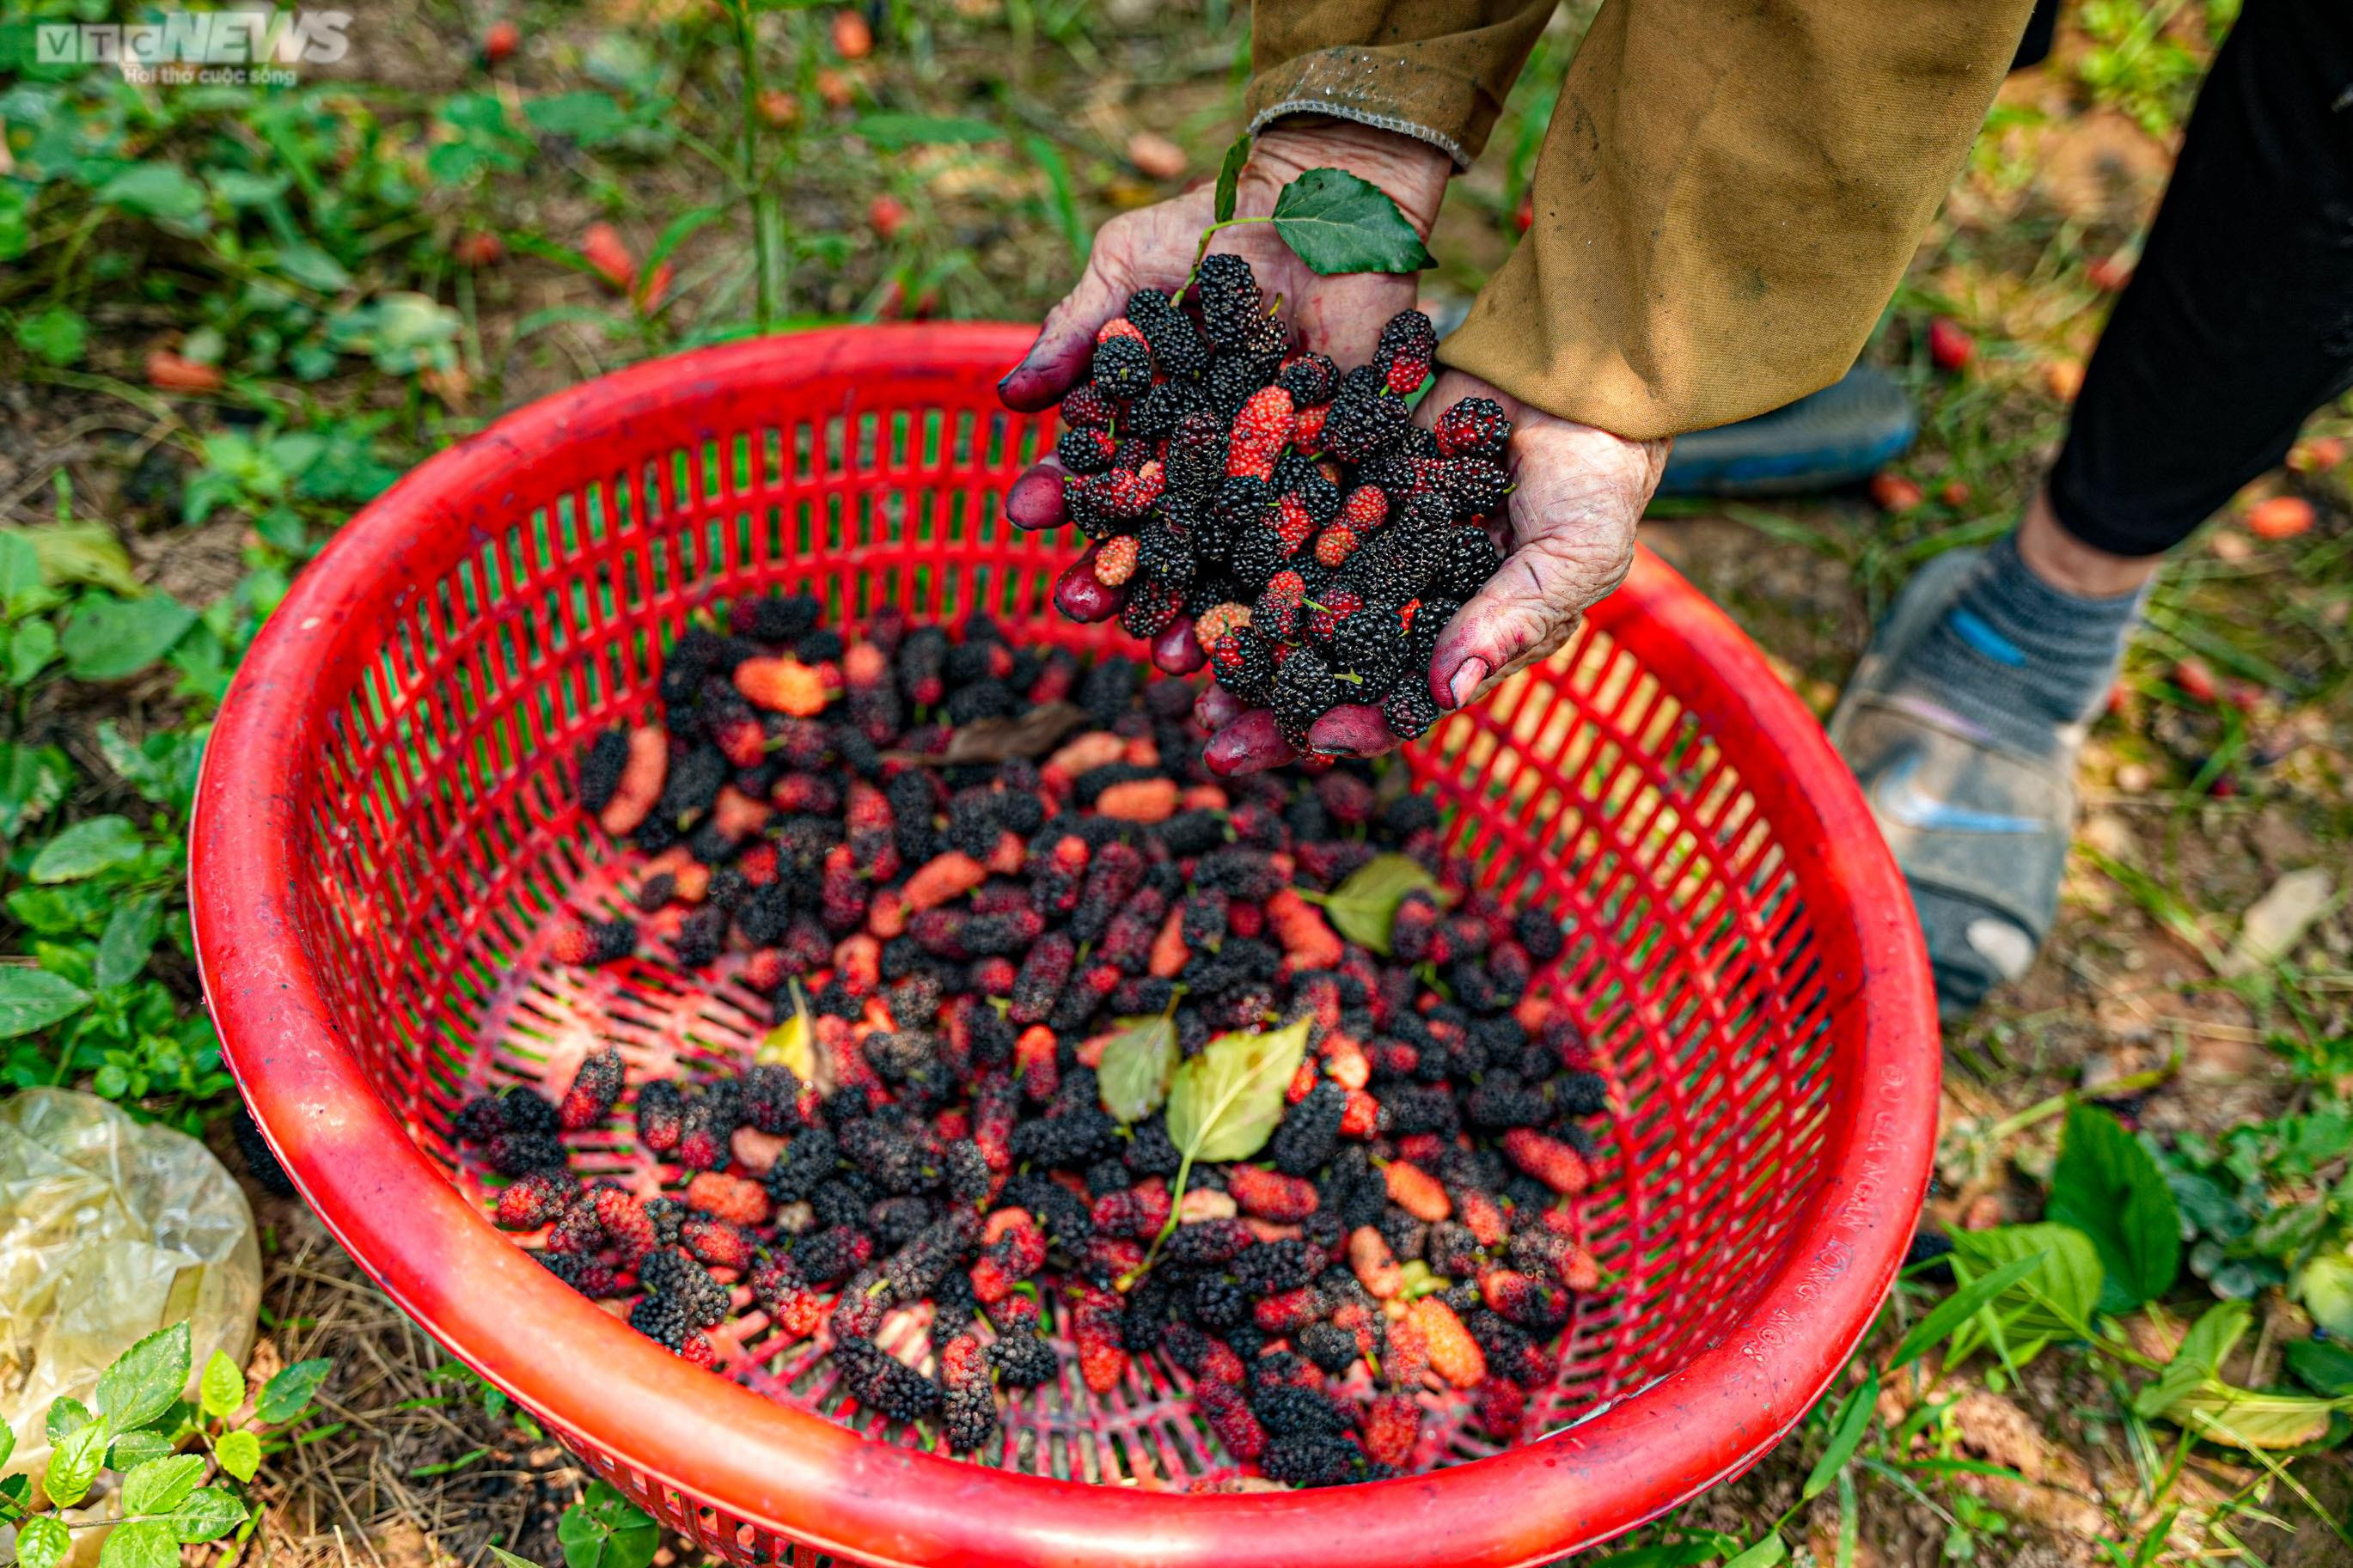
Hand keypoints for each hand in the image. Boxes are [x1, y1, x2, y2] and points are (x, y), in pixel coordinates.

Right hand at [996, 120, 1451, 654]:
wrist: (1324, 198)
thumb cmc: (1215, 225)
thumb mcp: (1129, 267)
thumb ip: (1077, 333)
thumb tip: (1006, 399)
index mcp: (1150, 422)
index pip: (1101, 472)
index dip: (1064, 497)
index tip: (1025, 517)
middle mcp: (1206, 459)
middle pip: (1157, 532)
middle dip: (1120, 578)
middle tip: (1082, 612)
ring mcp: (1272, 470)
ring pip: (1228, 551)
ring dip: (1198, 606)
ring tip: (1171, 656)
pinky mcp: (1343, 469)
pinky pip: (1317, 533)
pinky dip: (1296, 579)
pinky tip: (1270, 618)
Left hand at [1200, 371, 1670, 774]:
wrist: (1575, 369)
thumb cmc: (1601, 472)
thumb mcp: (1577, 550)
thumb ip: (1514, 618)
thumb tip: (1447, 694)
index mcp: (1467, 642)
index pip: (1403, 704)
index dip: (1355, 725)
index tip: (1306, 739)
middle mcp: (1409, 610)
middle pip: (1330, 672)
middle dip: (1272, 706)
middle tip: (1211, 735)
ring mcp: (1371, 555)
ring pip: (1292, 611)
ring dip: (1239, 640)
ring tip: (1179, 668)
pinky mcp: (1342, 495)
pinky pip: (1282, 530)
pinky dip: (1235, 552)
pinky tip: (1185, 568)